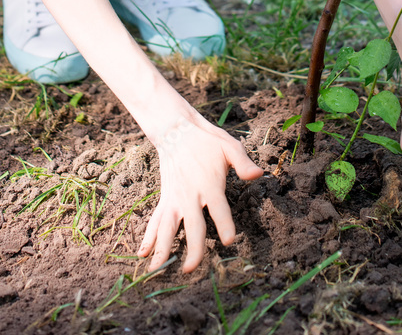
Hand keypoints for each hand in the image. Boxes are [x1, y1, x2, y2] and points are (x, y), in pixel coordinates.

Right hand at [137, 112, 262, 272]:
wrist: (176, 131)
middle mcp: (190, 195)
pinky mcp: (166, 199)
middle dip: (192, 248)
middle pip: (192, 226)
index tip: (229, 241)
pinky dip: (149, 237)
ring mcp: (175, 199)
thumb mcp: (229, 146)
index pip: (219, 208)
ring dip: (162, 248)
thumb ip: (243, 162)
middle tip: (191, 269)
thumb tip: (259, 174)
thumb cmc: (206, 140)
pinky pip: (156, 220)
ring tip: (156, 271)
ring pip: (168, 228)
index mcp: (209, 184)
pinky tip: (143, 254)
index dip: (225, 224)